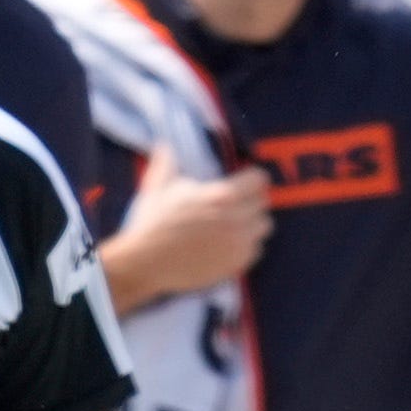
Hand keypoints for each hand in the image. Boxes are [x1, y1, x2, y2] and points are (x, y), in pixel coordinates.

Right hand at [104, 149, 269, 307]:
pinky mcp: (237, 264)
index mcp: (222, 196)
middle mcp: (237, 219)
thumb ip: (167, 165)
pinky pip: (256, 249)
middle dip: (252, 199)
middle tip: (237, 202)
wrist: (147, 262)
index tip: (245, 180)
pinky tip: (229, 242)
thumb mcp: (157, 187)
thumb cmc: (153, 223)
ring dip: (252, 222)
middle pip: (263, 203)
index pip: (258, 180)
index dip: (252, 178)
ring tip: (235, 222)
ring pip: (264, 227)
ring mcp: (239, 243)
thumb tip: (164, 146)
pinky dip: (247, 244)